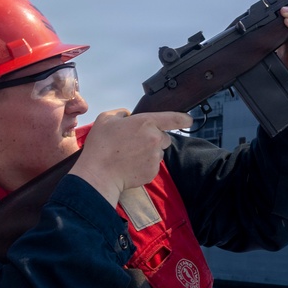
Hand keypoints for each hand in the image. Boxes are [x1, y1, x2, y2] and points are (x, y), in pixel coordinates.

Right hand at [69, 109, 192, 206]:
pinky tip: (130, 165)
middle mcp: (156, 139)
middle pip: (164, 138)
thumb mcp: (106, 119)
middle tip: (135, 143)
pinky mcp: (153, 171)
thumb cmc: (101, 145)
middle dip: (154, 139)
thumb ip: (122, 113)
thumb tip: (129, 116)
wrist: (98, 174)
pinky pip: (153, 165)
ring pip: (158, 152)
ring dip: (150, 152)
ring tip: (130, 155)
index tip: (189, 120)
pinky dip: (145, 165)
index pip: (173, 119)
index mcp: (146, 123)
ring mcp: (156, 157)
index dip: (184, 119)